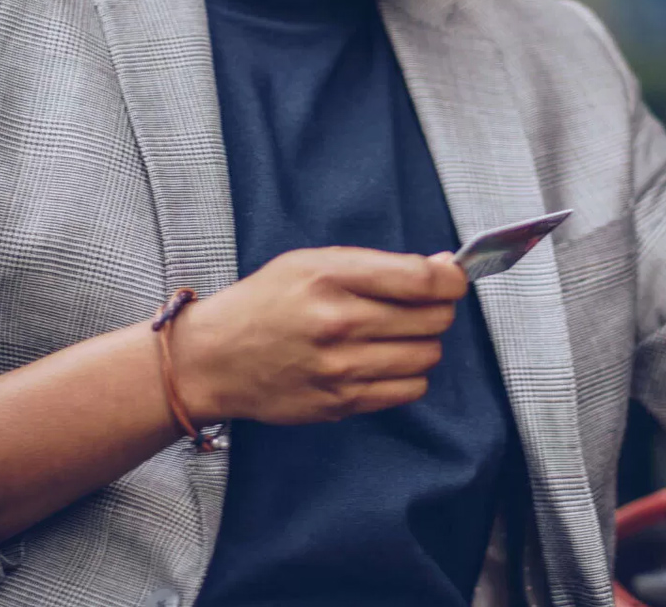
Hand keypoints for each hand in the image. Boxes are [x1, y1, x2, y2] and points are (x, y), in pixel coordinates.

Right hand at [170, 246, 465, 425]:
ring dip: (424, 344)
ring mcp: (341, 368)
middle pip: (434, 318)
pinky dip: (409, 375)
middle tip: (421, 306)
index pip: (422, 279)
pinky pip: (409, 391)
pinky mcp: (341, 402)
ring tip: (397, 336)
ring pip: (427, 356)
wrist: (213, 359)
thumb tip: (441, 266)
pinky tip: (385, 362)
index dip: (452, 278)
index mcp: (331, 277)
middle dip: (438, 309)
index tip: (452, 279)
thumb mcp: (311, 262)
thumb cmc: (264, 304)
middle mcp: (338, 323)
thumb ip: (378, 265)